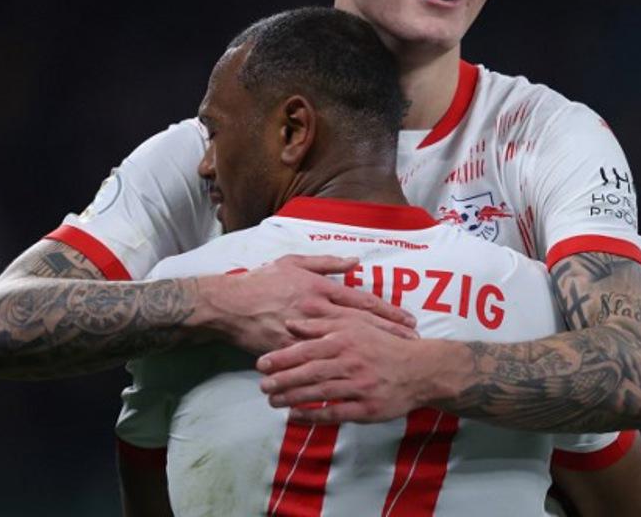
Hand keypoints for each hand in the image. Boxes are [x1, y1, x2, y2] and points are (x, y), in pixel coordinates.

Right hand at [192, 255, 417, 354]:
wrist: (228, 305)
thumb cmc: (261, 280)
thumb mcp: (293, 262)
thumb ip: (326, 263)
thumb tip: (354, 261)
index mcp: (319, 289)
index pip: (362, 302)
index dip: (388, 312)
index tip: (409, 320)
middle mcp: (316, 311)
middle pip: (361, 325)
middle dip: (389, 334)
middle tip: (412, 342)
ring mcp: (304, 333)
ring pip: (345, 346)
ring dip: (369, 353)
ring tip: (391, 361)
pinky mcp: (290, 351)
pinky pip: (318, 364)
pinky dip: (337, 371)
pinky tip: (354, 379)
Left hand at [256, 319, 454, 422]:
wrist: (420, 369)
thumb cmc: (384, 344)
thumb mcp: (355, 326)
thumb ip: (321, 323)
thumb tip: (290, 322)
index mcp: (346, 340)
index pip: (307, 349)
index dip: (282, 357)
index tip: (262, 364)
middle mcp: (350, 362)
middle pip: (309, 372)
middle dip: (282, 380)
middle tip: (262, 385)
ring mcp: (358, 386)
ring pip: (319, 393)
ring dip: (292, 398)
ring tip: (273, 401)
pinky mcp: (366, 408)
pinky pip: (334, 413)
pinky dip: (312, 415)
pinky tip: (295, 416)